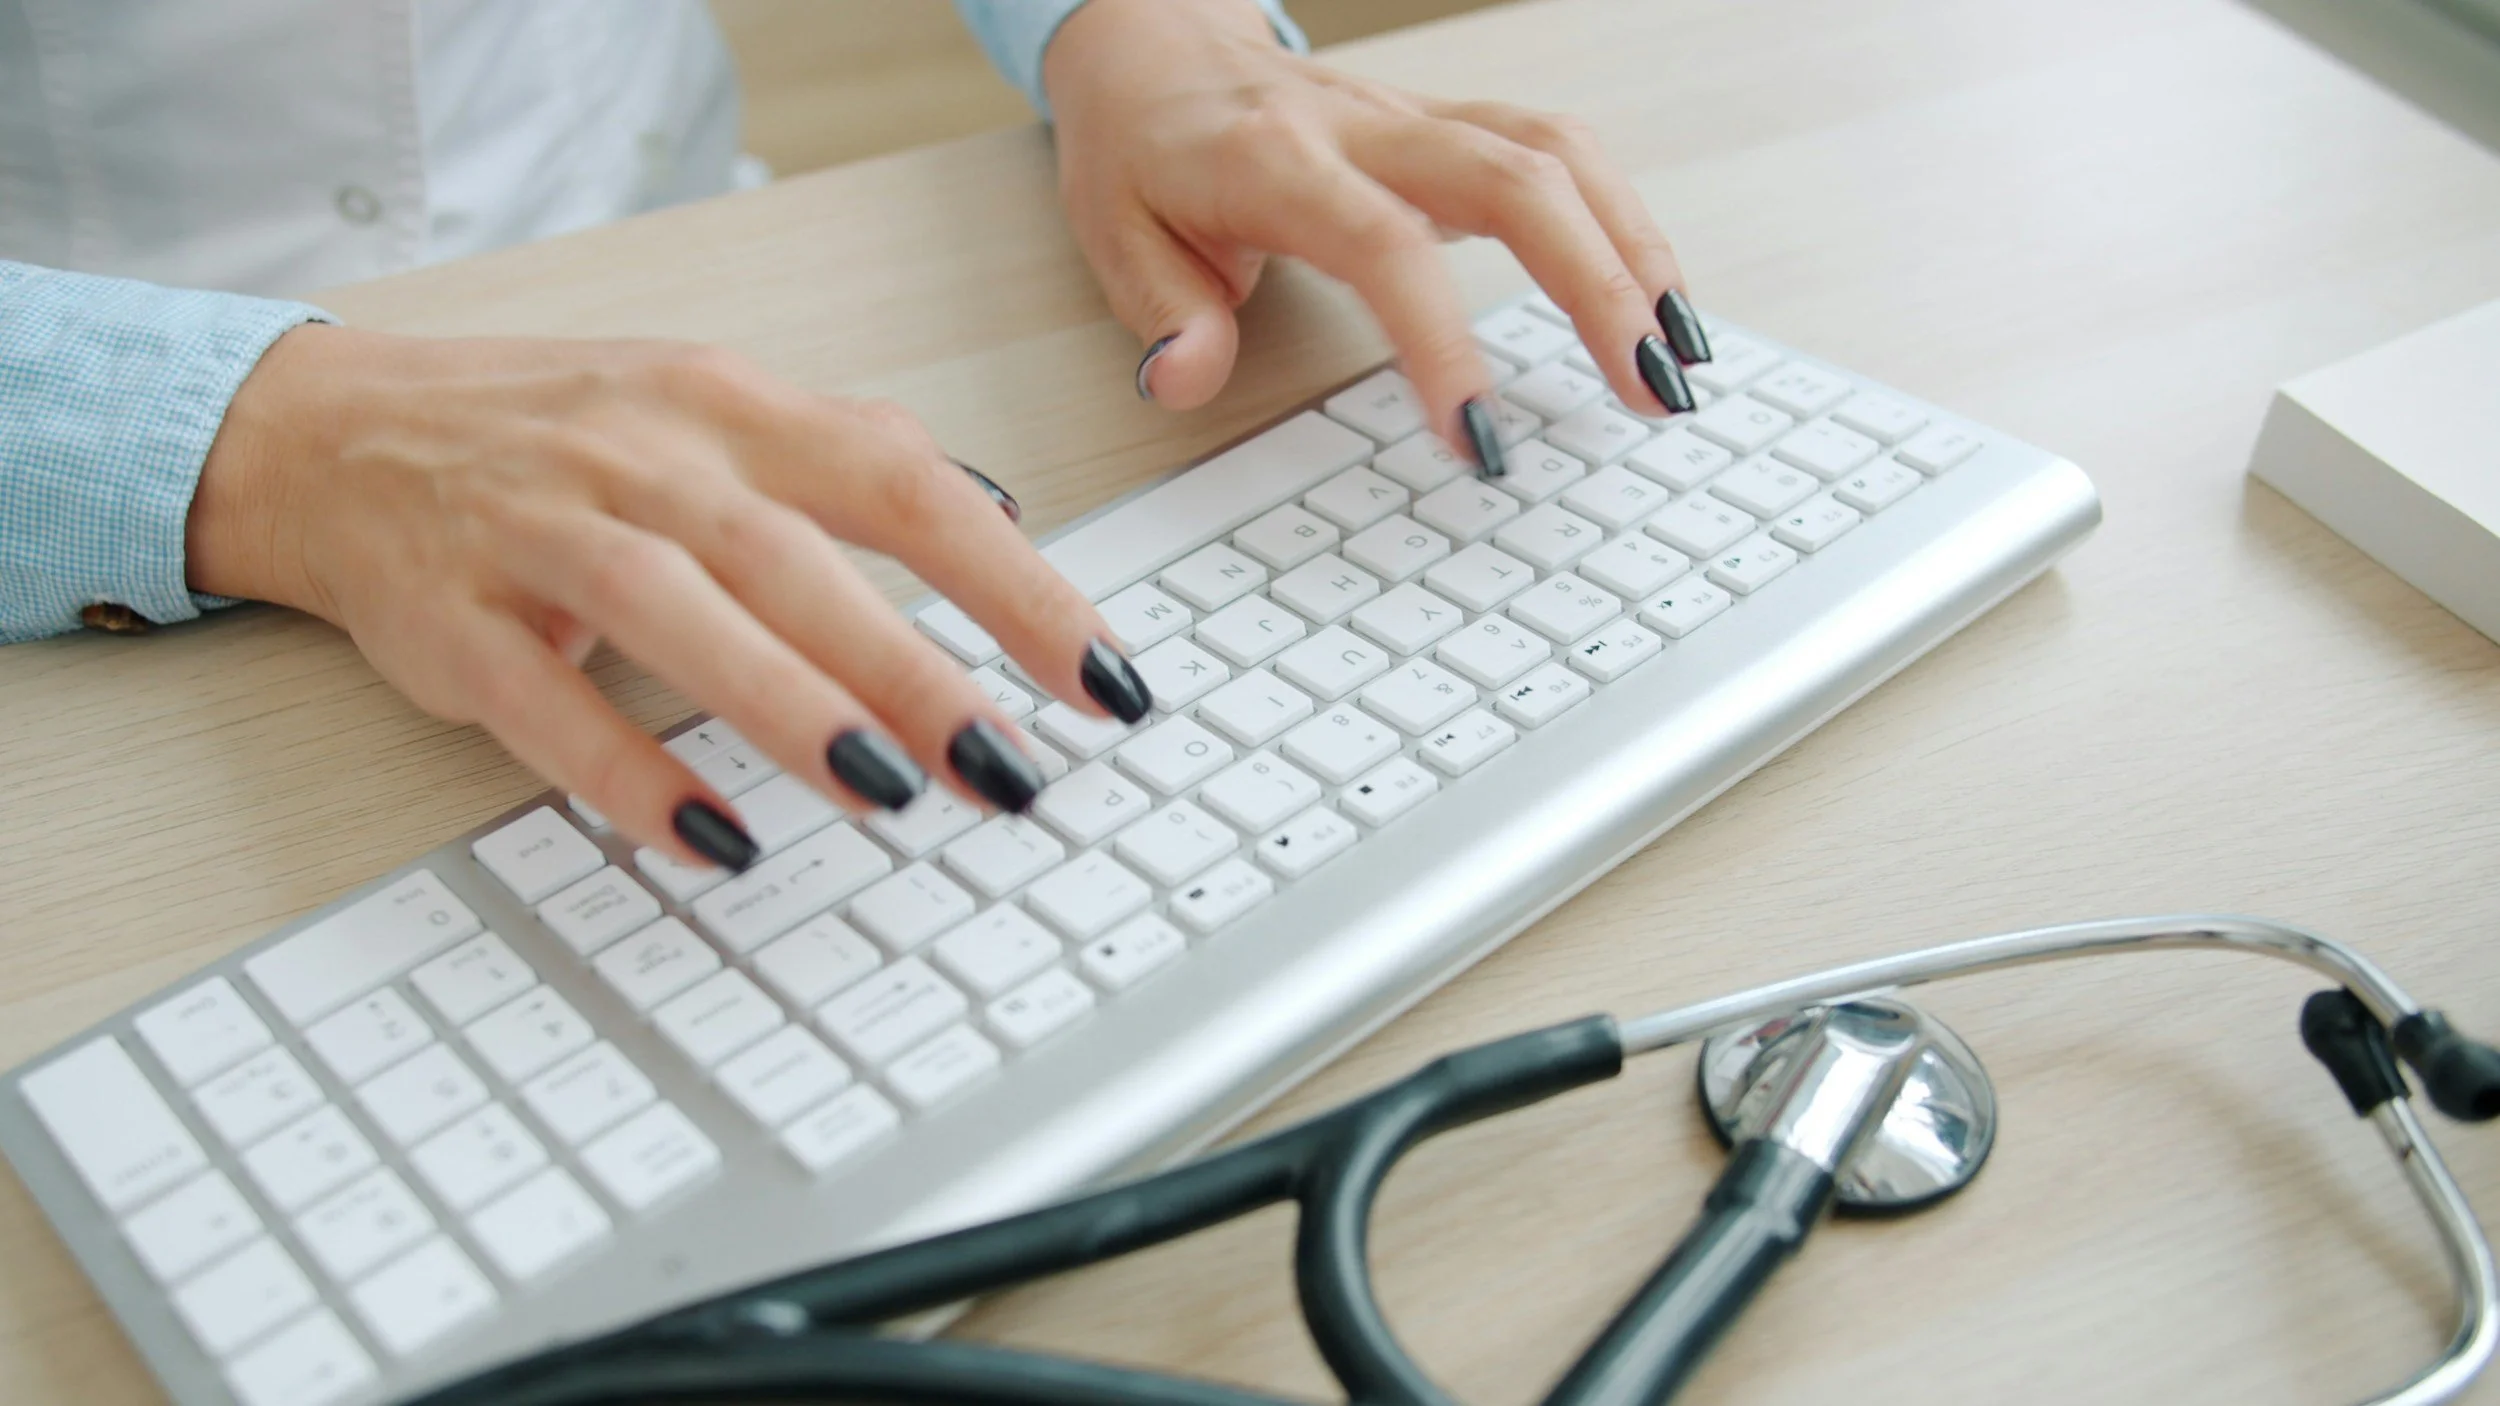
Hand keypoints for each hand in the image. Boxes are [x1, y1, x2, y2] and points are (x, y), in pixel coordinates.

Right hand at [186, 326, 1153, 869]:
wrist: (336, 431)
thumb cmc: (558, 431)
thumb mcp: (712, 405)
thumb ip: (851, 453)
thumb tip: (997, 506)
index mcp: (732, 409)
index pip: (905, 485)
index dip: (1017, 584)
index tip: (1103, 681)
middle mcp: (645, 458)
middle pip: (799, 558)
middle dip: (919, 666)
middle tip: (1012, 764)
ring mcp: (542, 533)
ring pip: (678, 611)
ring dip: (791, 703)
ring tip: (891, 789)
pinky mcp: (454, 621)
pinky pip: (546, 704)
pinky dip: (630, 773)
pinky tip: (714, 840)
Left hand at [1042, 0, 1710, 469]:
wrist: (1155, 47)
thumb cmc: (1142, 148)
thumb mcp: (1112, 234)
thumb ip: (1163, 311)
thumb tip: (1188, 378)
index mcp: (1272, 159)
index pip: (1380, 244)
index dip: (1439, 339)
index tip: (1478, 438)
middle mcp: (1361, 124)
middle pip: (1512, 178)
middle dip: (1595, 286)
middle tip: (1648, 393)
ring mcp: (1417, 116)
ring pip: (1555, 153)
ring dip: (1633, 252)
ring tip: (1679, 358)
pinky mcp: (1452, 126)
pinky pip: (1559, 155)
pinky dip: (1623, 224)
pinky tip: (1656, 302)